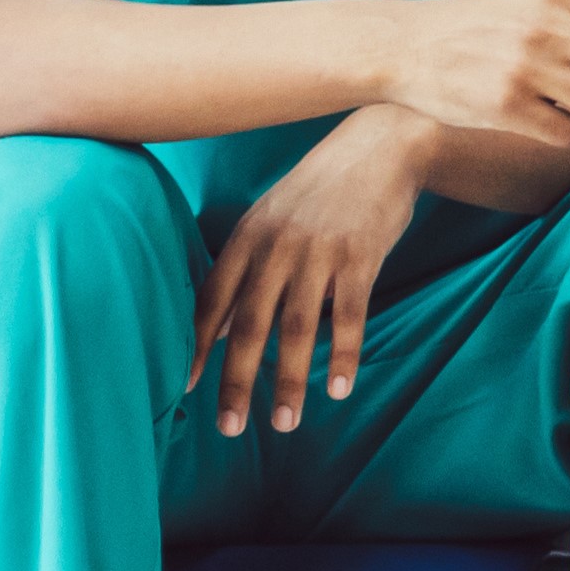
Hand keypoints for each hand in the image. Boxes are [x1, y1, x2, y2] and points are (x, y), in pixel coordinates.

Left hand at [198, 109, 427, 435]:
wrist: (383, 142)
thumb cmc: (325, 186)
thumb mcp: (274, 214)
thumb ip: (248, 264)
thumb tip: (217, 324)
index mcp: (247, 236)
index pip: (211, 301)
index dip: (196, 348)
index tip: (186, 391)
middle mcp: (275, 245)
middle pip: (247, 325)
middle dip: (236, 381)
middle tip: (229, 428)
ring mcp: (318, 251)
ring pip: (295, 329)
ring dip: (289, 381)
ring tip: (285, 423)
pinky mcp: (361, 256)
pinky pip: (348, 316)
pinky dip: (343, 355)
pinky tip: (338, 390)